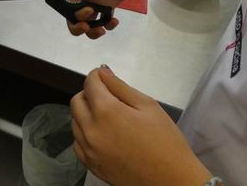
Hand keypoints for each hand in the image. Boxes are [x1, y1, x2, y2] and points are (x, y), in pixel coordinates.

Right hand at [66, 0, 148, 38]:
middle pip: (75, 16)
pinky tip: (115, 22)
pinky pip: (103, 20)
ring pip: (88, 22)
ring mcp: (99, 1)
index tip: (89, 12)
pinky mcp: (110, 6)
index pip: (71, 2)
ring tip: (102, 32)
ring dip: (91, 31)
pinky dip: (107, 26)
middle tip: (88, 28)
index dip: (74, 12)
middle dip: (77, 26)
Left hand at [71, 67, 210, 185]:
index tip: (106, 77)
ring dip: (86, 113)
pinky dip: (85, 133)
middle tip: (108, 96)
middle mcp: (90, 130)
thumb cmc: (165, 141)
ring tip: (108, 117)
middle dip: (89, 93)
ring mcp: (88, 150)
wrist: (171, 181)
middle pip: (77, 101)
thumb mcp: (148, 106)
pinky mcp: (90, 164)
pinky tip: (103, 134)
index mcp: (106, 112)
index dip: (97, 76)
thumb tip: (102, 72)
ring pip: (75, 121)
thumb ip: (120, 86)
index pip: (90, 83)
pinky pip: (78, 142)